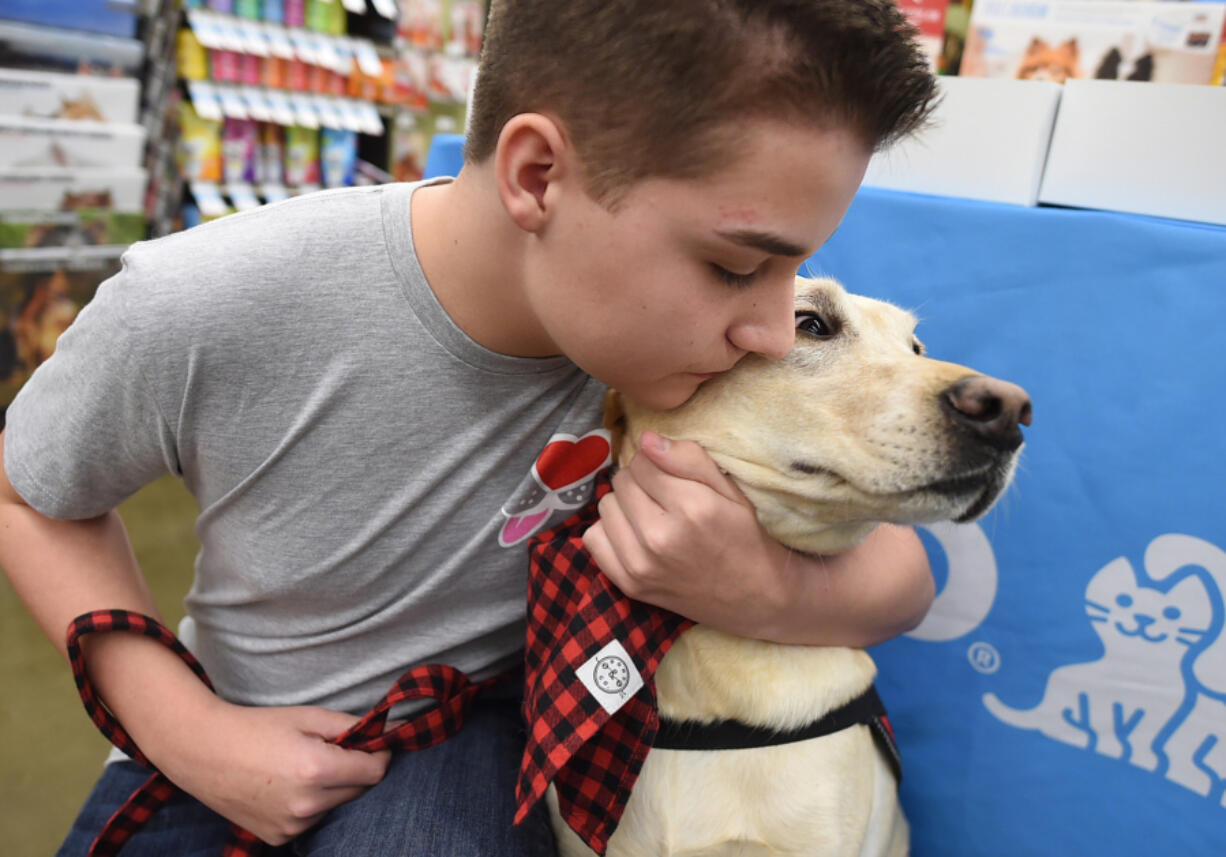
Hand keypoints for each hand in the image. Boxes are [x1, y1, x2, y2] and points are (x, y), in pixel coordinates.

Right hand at [154, 698, 391, 844]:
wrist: (203, 752)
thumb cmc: (256, 727)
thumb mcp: (307, 716)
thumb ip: (351, 725)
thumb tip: (388, 730)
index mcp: (316, 769)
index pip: (375, 771)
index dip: (379, 754)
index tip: (372, 743)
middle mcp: (307, 804)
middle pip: (358, 790)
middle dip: (355, 770)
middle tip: (330, 750)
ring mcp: (291, 825)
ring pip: (336, 806)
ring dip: (333, 789)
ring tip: (301, 768)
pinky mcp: (278, 837)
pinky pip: (312, 820)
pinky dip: (311, 805)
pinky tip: (286, 786)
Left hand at [582, 430, 794, 637]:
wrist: (751, 597)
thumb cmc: (742, 537)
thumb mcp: (729, 490)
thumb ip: (689, 459)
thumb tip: (646, 439)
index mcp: (691, 508)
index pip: (642, 461)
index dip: (656, 463)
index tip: (672, 478)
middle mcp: (660, 537)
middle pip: (622, 482)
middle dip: (640, 482)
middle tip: (664, 499)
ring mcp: (640, 564)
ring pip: (606, 506)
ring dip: (624, 506)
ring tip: (651, 517)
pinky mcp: (628, 584)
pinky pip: (593, 538)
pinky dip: (610, 532)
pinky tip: (634, 536)